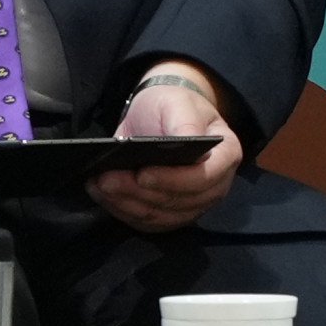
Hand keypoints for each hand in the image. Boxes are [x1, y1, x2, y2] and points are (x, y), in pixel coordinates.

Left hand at [93, 63, 239, 232]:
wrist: (161, 117)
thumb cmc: (173, 105)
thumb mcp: (178, 103)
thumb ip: (185, 123)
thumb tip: (184, 143)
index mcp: (225, 155)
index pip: (204, 177)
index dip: (173, 180)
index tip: (142, 174)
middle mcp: (215, 186)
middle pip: (179, 202)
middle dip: (139, 193)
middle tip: (106, 179)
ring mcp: (195, 205)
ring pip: (160, 216)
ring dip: (126, 204)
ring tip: (99, 185)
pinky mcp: (172, 215)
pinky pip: (147, 222)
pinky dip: (123, 211)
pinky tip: (102, 195)